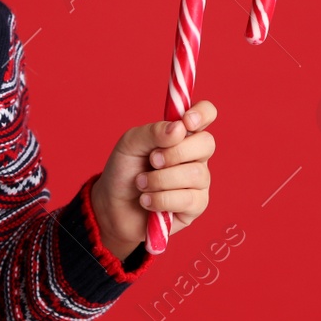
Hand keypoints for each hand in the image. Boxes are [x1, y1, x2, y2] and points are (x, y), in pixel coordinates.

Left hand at [90, 100, 217, 261]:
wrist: (113, 207)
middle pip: (206, 143)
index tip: (185, 121)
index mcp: (183, 134)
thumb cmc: (125, 170)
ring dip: (160, 180)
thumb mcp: (131, 144)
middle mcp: (195, 156)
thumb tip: (180, 128)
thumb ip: (154, 131)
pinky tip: (147, 201)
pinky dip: (160, 199)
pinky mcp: (196, 206)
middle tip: (152, 160)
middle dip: (174, 153)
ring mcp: (199, 181)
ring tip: (141, 184)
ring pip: (195, 174)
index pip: (206, 114)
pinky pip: (187, 199)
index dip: (202, 113)